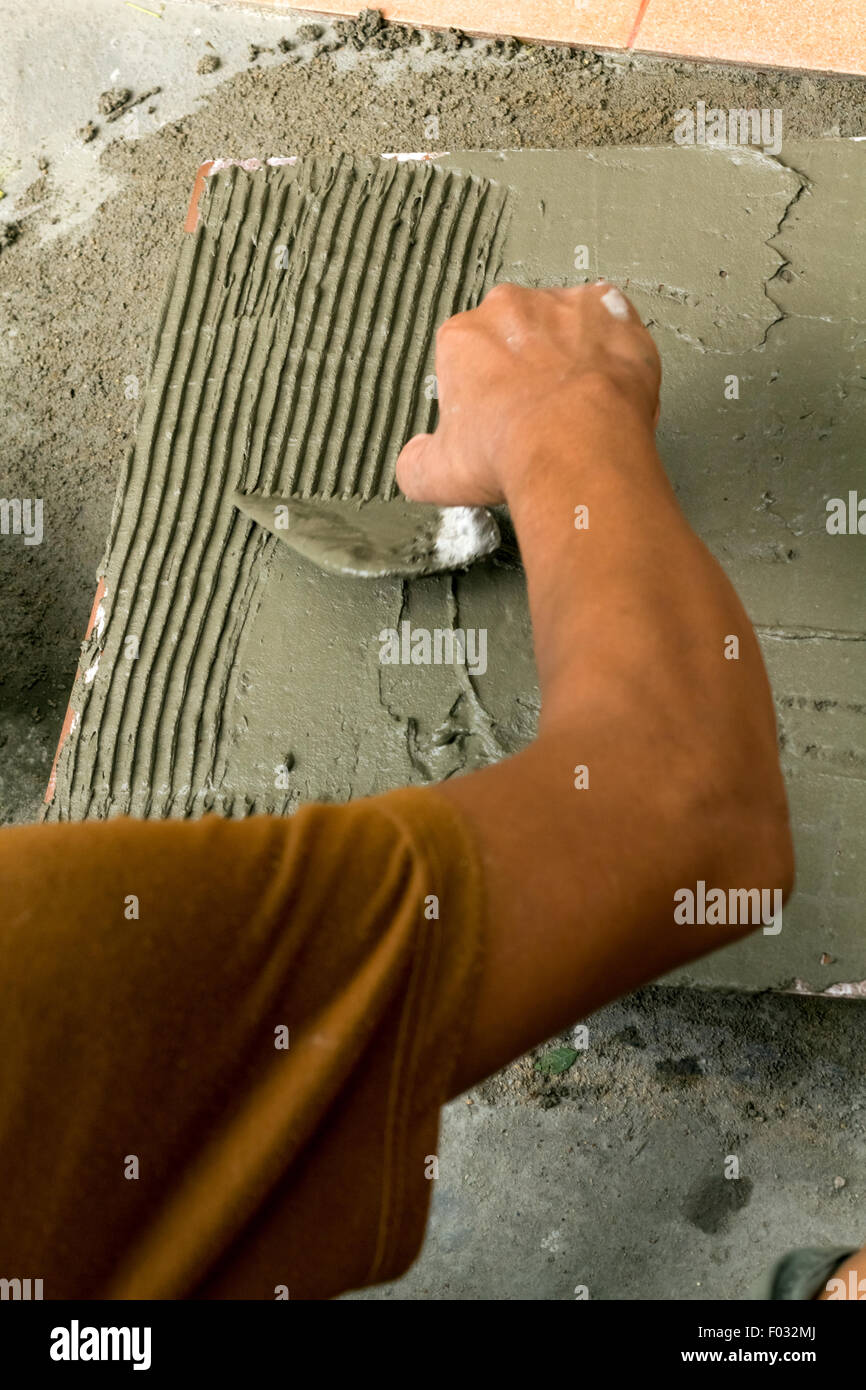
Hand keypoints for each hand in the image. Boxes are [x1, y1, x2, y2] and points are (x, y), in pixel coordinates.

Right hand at [396, 281, 660, 506]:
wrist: (575, 448)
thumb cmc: (508, 452)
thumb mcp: (436, 474)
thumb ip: (415, 462)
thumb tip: (414, 460)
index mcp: (461, 337)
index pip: (466, 356)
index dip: (483, 392)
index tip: (496, 419)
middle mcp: (509, 308)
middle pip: (515, 333)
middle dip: (525, 365)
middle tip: (539, 411)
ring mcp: (563, 305)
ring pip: (564, 324)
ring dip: (569, 353)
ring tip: (579, 402)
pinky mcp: (612, 311)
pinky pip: (613, 319)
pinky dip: (614, 344)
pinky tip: (612, 378)